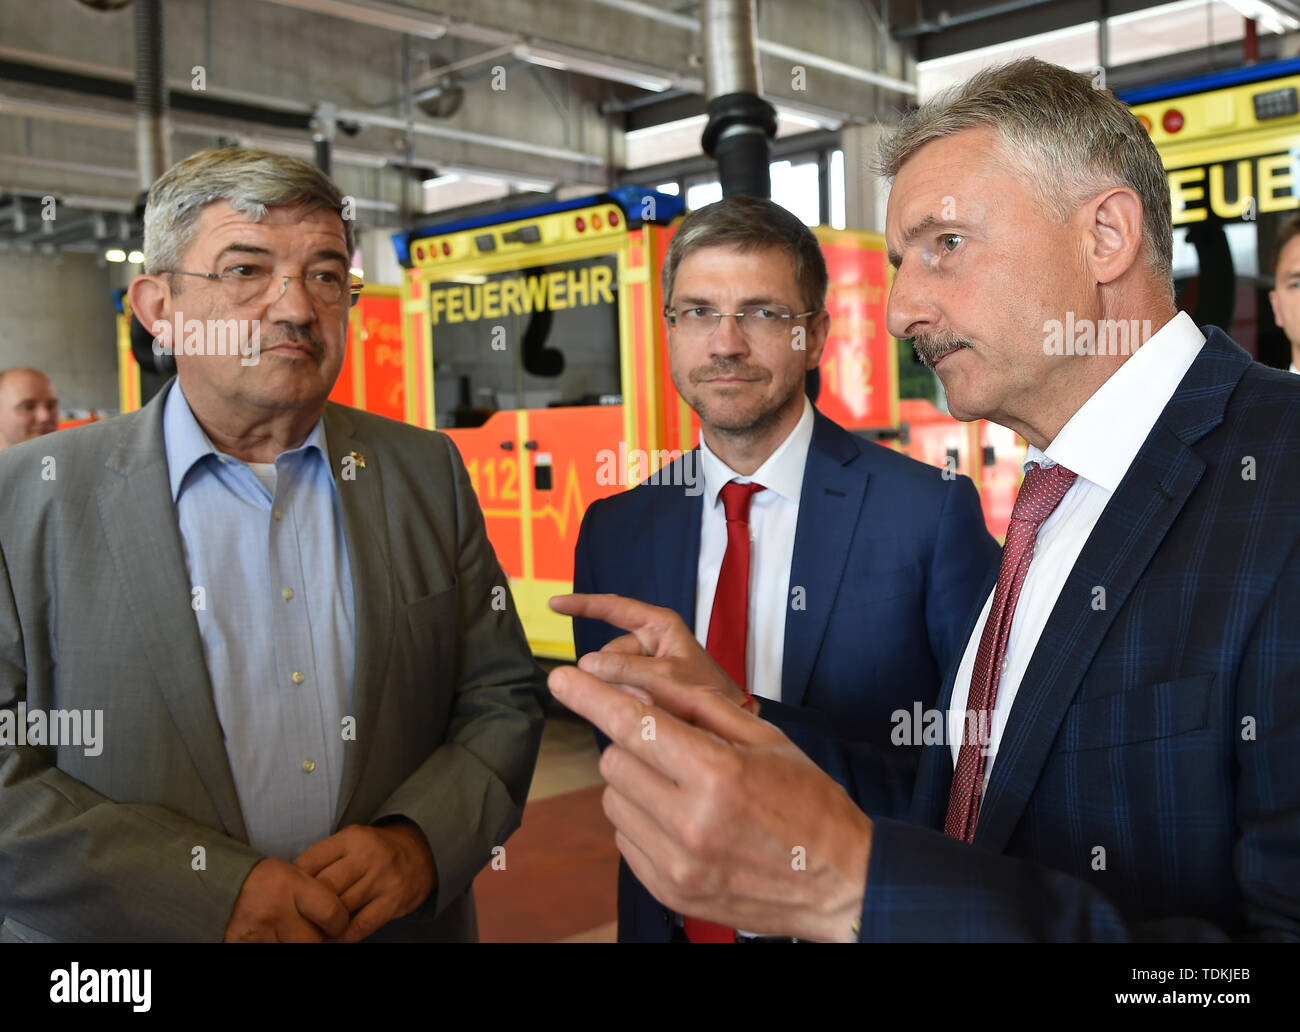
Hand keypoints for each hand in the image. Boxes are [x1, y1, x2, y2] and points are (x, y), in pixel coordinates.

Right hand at [223, 857, 349, 941]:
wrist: (219, 884)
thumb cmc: (265, 880)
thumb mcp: (294, 874)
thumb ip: (317, 895)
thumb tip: (340, 921)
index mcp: (289, 885)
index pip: (331, 913)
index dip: (340, 923)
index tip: (338, 923)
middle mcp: (273, 911)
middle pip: (313, 941)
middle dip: (319, 939)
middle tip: (316, 932)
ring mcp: (256, 934)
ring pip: (294, 950)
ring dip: (298, 944)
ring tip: (295, 933)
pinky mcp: (242, 947)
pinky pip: (273, 952)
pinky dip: (280, 946)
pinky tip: (280, 938)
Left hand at [293, 821, 436, 942]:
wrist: (422, 853)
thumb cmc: (376, 851)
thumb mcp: (353, 841)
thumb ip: (326, 857)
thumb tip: (291, 883)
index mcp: (352, 837)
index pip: (310, 861)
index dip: (294, 882)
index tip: (289, 894)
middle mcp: (368, 856)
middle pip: (324, 887)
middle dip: (307, 905)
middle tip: (296, 917)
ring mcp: (383, 879)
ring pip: (340, 908)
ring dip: (323, 924)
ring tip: (311, 931)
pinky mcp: (393, 901)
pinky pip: (361, 926)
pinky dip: (343, 937)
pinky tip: (334, 939)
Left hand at [547, 661, 870, 941]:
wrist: (840, 882)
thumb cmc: (808, 802)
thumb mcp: (764, 739)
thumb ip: (699, 706)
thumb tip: (641, 683)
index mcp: (717, 775)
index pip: (633, 726)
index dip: (591, 697)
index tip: (560, 679)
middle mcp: (690, 823)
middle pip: (615, 761)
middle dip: (630, 743)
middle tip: (667, 746)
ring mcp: (677, 864)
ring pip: (613, 800)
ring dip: (634, 782)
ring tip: (681, 787)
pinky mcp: (669, 891)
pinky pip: (624, 839)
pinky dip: (641, 819)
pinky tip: (681, 819)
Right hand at [550, 593, 755, 714]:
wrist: (725, 722)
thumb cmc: (707, 692)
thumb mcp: (668, 677)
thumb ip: (628, 670)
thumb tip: (586, 666)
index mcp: (658, 625)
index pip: (614, 609)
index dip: (583, 605)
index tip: (553, 604)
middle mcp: (648, 641)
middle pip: (607, 653)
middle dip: (614, 675)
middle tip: (642, 694)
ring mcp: (643, 664)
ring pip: (609, 675)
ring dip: (621, 692)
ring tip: (651, 703)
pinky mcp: (640, 685)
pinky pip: (617, 689)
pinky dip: (624, 700)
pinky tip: (644, 708)